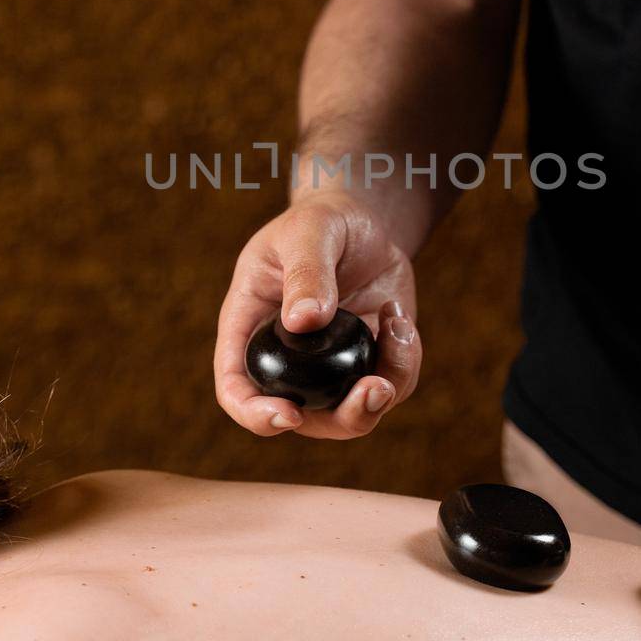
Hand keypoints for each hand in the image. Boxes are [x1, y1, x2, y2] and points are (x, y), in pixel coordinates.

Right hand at [215, 191, 422, 438]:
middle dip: (344, 416)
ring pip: (354, 413)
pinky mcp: (369, 361)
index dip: (254, 413)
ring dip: (385, 388)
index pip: (236, 387)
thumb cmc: (319, 222)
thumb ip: (305, 273)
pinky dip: (404, 360)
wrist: (362, 222)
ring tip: (400, 328)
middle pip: (305, 418)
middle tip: (376, 387)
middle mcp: (289, 359)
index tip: (289, 415)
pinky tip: (398, 316)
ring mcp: (331, 367)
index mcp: (252, 329)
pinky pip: (391, 385)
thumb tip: (304, 322)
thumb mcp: (308, 232)